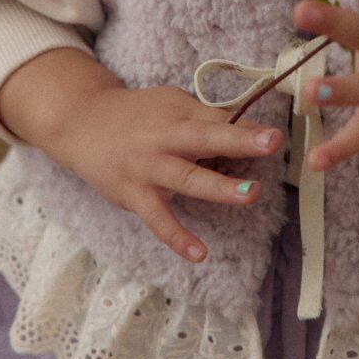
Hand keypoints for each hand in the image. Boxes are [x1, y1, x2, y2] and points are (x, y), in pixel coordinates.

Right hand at [43, 84, 283, 264]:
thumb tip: (251, 128)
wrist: (81, 123)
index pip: (217, 118)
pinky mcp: (133, 195)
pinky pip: (157, 219)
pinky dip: (177, 237)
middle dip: (238, 142)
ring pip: (185, 177)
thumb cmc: (138, 115)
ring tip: (252, 195)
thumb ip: (206, 117)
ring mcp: (147, 167)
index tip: (276, 133)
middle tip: (271, 143)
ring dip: (219, 187)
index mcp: (177, 113)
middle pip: (203, 138)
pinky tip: (200, 254)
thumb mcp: (170, 104)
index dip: (247, 126)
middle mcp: (163, 138)